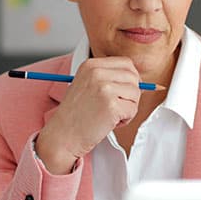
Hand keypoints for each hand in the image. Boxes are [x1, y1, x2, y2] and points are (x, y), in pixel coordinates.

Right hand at [35, 57, 140, 173]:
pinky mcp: (111, 105)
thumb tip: (138, 79)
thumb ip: (108, 77)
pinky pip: (133, 110)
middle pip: (133, 77)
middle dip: (130, 94)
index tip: (123, 92)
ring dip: (128, 108)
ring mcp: (104, 88)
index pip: (126, 63)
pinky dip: (125, 120)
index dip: (130, 79)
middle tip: (116, 106)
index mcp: (90, 65)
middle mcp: (97, 72)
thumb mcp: (87, 85)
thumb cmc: (76, 115)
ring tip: (110, 115)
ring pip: (135, 93)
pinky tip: (109, 122)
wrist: (63, 136)